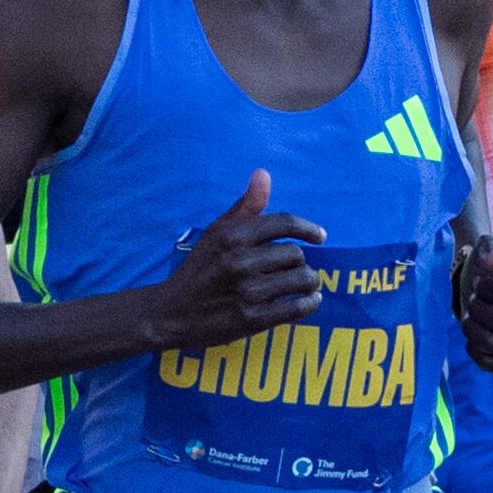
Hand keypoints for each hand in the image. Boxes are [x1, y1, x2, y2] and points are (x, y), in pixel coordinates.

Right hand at [144, 172, 325, 352]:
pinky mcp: (252, 319)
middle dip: (300, 262)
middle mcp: (240, 261)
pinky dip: (309, 303)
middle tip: (295, 269)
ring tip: (306, 284)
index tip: (320, 237)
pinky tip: (310, 300)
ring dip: (309, 282)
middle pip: (295, 254)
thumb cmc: (199, 270)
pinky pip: (296, 308)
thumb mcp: (215, 233)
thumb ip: (245, 206)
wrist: (172, 313)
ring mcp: (247, 291)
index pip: (284, 224)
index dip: (308, 228)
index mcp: (232, 236)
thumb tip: (264, 174)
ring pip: (300, 280)